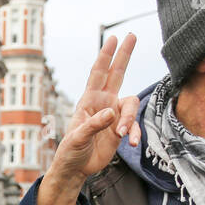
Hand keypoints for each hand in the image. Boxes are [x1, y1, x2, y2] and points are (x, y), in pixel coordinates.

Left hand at [36, 35, 140, 204]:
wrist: (75, 168)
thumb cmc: (70, 151)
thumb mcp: (77, 138)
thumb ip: (94, 125)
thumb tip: (112, 113)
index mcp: (89, 101)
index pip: (98, 74)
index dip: (106, 56)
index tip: (114, 39)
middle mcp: (103, 103)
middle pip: (117, 74)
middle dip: (124, 55)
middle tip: (132, 35)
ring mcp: (114, 116)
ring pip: (131, 106)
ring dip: (130, 120)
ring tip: (122, 136)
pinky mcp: (120, 129)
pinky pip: (134, 126)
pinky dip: (135, 133)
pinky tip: (131, 143)